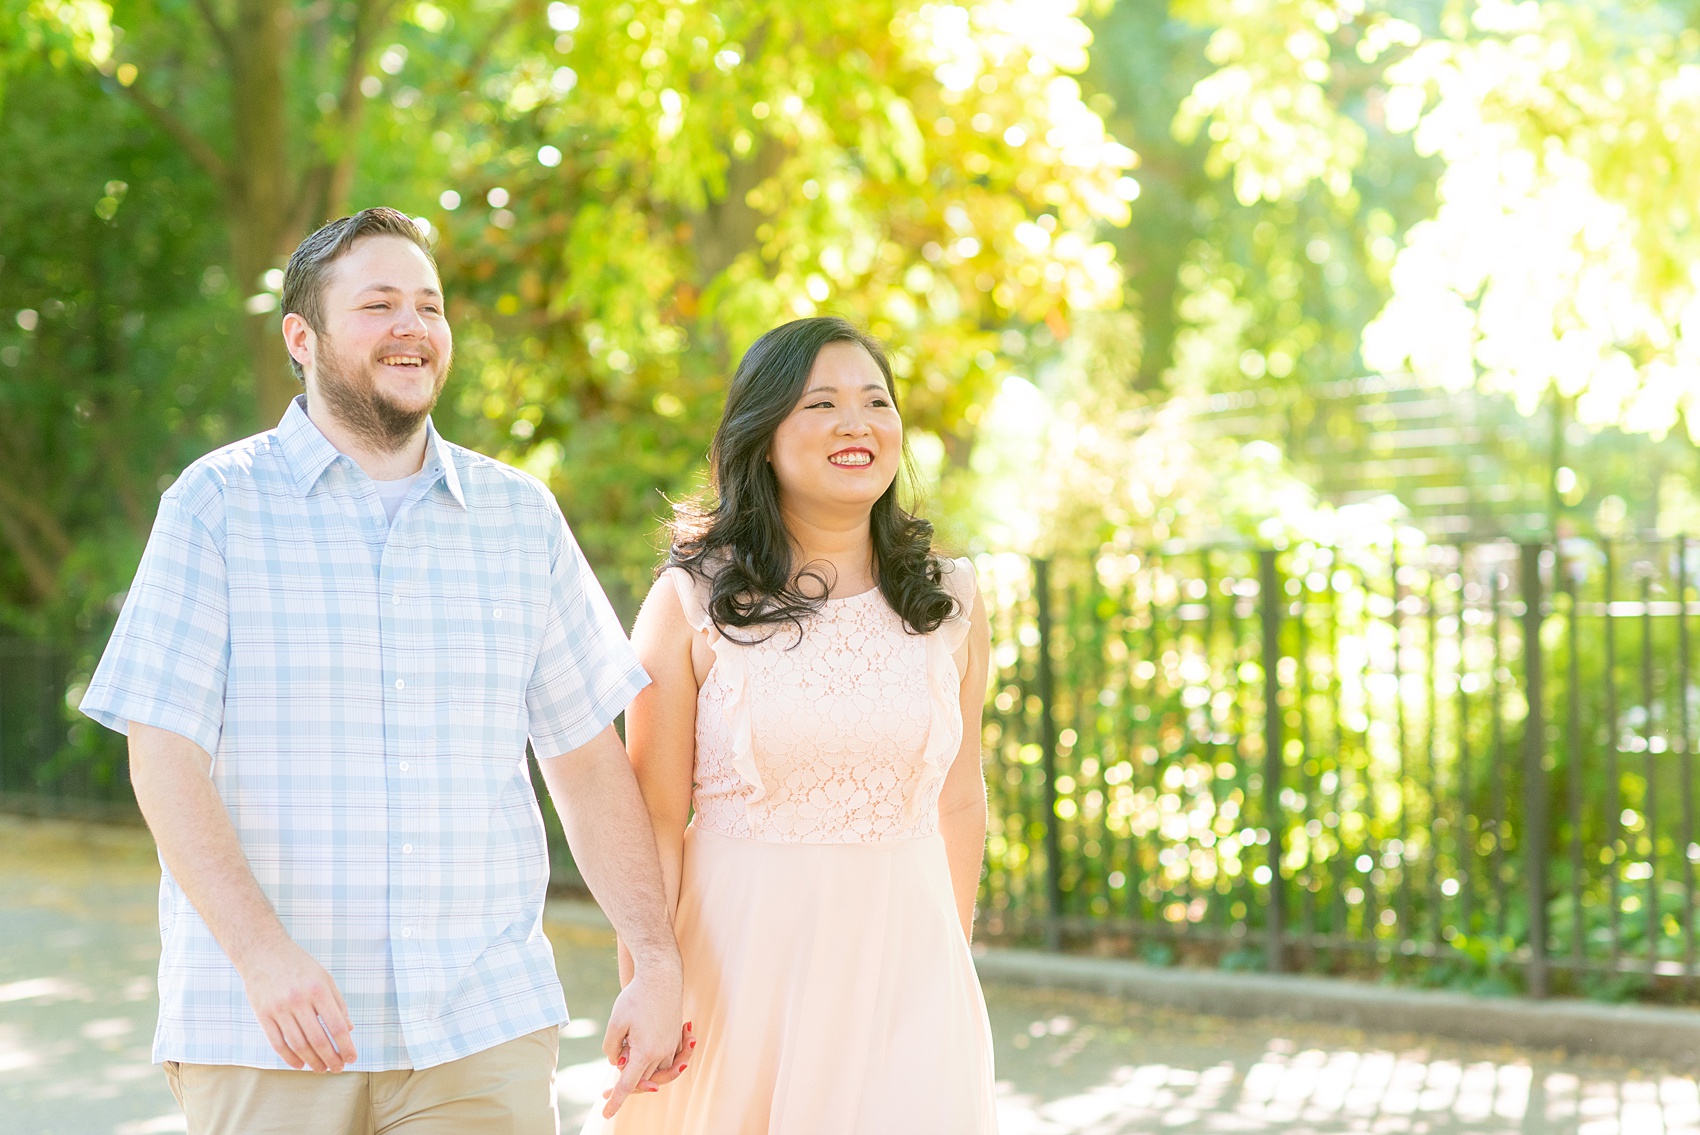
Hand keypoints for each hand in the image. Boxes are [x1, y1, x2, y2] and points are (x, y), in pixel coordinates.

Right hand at [237, 935, 355, 1072]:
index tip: (352, 1058)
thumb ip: (338, 1003)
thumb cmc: (299, 965)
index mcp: (318, 989)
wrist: (263, 952)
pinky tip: (300, 1064)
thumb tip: (348, 1030)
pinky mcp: (263, 1015)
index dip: (345, 1045)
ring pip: (298, 1044)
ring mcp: (279, 1009)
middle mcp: (298, 1000)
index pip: (335, 1025)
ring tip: (321, 1069)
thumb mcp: (324, 977)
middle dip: (330, 1058)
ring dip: (312, 1061)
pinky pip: (278, 1043)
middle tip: (338, 1068)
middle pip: (317, 1039)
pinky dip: (290, 1058)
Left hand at [599, 959, 682, 1115]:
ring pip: (655, 1072)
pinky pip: (665, 1060)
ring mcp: (671, 1046)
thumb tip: (617, 1061)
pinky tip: (642, 1047)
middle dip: (626, 1085)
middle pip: (642, 1080)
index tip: (606, 1114)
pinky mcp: (676, 1038)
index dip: (616, 1100)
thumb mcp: (615, 1023)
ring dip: (641, 1071)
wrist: (662, 976)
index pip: (628, 1084)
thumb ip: (612, 1048)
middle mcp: (662, 1053)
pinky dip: (653, 1061)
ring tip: (626, 1056)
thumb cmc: (636, 997)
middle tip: (604, 1092)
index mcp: (645, 1052)